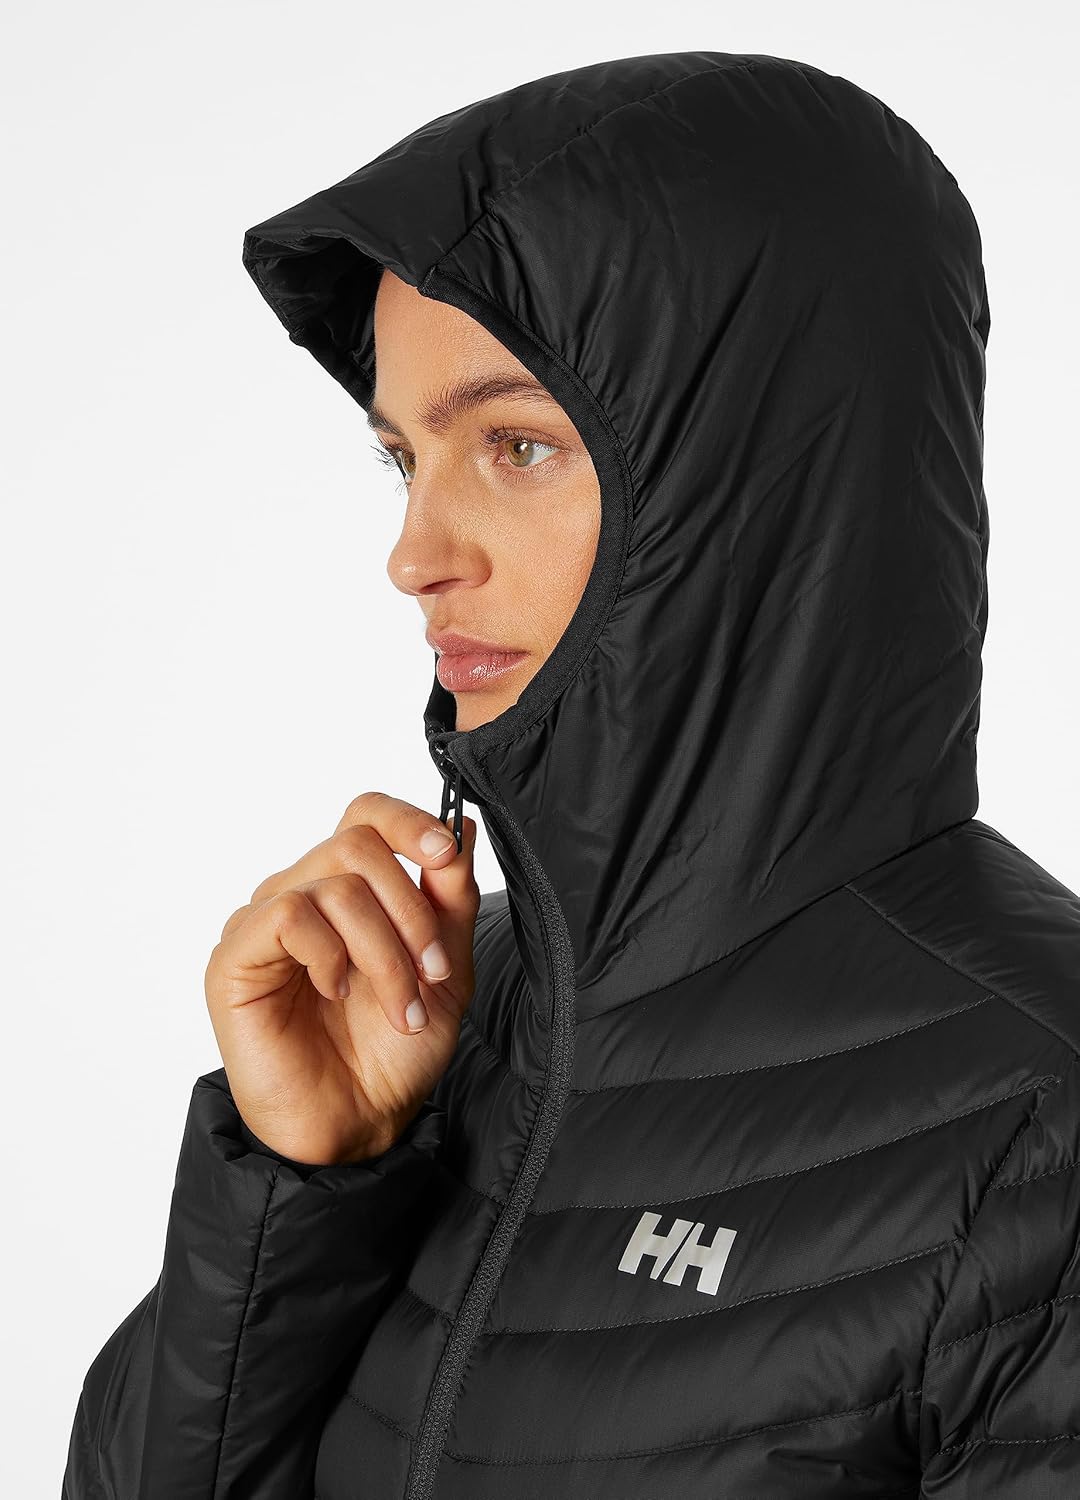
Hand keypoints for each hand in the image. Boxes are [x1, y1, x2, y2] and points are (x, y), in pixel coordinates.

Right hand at [204, 791, 479, 1164]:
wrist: (359, 1125)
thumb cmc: (393, 1053)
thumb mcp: (445, 968)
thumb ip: (451, 898)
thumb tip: (463, 827)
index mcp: (347, 890)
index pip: (365, 815)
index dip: (408, 820)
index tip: (445, 854)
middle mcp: (301, 894)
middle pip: (358, 844)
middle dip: (412, 910)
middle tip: (432, 971)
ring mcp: (263, 922)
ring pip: (335, 884)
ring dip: (384, 950)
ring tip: (399, 1005)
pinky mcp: (235, 956)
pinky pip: (290, 914)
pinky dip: (330, 954)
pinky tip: (336, 993)